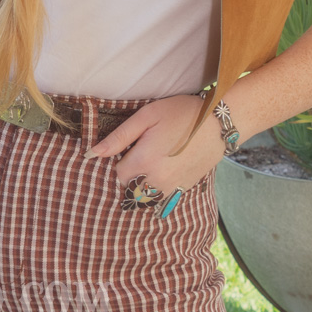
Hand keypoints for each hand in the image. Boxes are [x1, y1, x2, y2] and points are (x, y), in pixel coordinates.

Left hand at [84, 94, 224, 200]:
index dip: (120, 160)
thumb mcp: (147, 117)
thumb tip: (92, 154)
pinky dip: (158, 187)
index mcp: (143, 161)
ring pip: (145, 196)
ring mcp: (172, 188)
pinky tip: (166, 168)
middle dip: (130, 173)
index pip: (117, 174)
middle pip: (130, 188)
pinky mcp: (184, 189)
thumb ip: (119, 137)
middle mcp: (156, 181)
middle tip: (142, 152)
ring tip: (154, 161)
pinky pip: (162, 197)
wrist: (219, 123)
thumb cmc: (182, 114)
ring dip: (143, 183)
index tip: (131, 147)